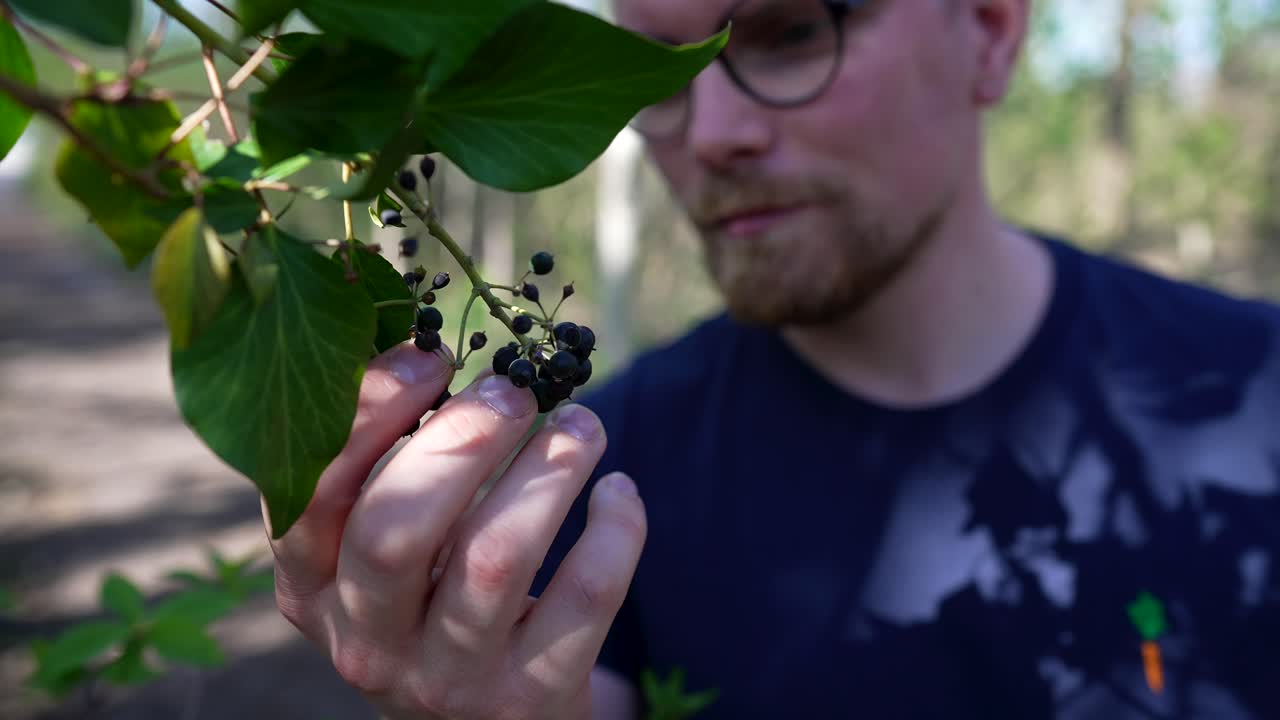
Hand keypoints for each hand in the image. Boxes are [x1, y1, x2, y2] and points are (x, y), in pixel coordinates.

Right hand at [264, 341, 646, 718]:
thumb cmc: (427, 604)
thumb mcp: (375, 554)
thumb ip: (381, 471)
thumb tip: (427, 341)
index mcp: (310, 586)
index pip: (312, 492)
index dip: (372, 411)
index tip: (434, 355)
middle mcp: (365, 640)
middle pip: (396, 530)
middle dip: (461, 440)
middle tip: (514, 389)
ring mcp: (448, 677)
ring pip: (495, 559)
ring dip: (547, 471)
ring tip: (582, 424)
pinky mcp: (530, 698)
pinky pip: (583, 598)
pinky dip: (615, 531)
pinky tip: (619, 492)